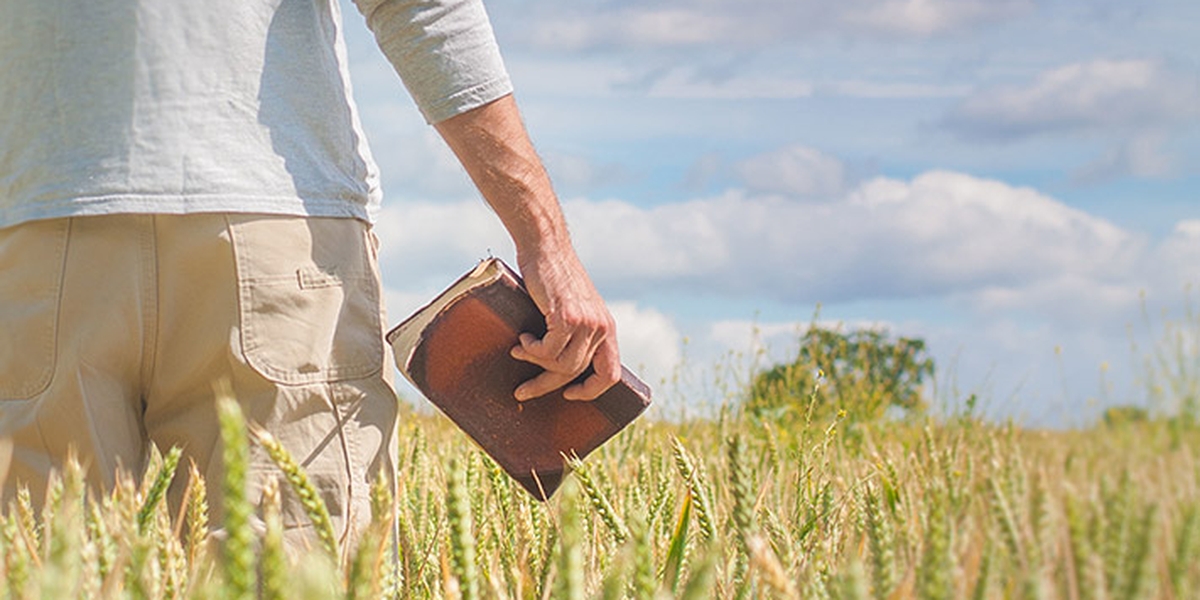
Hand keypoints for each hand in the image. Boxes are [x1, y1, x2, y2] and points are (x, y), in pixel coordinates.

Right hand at [510, 248, 619, 400]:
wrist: (546, 248)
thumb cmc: (553, 279)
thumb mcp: (574, 308)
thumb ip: (576, 333)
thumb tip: (555, 367)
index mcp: (607, 329)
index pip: (610, 374)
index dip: (591, 391)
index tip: (569, 395)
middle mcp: (601, 328)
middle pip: (575, 372)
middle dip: (546, 385)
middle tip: (523, 392)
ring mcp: (586, 323)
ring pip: (561, 365)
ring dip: (535, 363)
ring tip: (520, 350)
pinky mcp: (567, 317)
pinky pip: (547, 351)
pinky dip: (531, 350)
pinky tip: (523, 338)